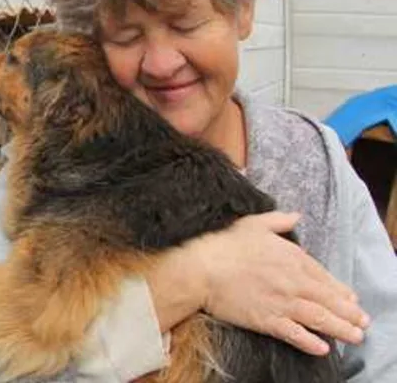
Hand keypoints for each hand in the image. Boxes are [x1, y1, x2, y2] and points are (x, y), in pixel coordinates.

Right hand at [183, 211, 369, 354]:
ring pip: (320, 318)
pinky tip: (323, 348)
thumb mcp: (253, 223)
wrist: (201, 267)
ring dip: (341, 329)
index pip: (324, 276)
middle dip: (349, 313)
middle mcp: (293, 281)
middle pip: (329, 299)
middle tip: (361, 323)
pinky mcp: (267, 319)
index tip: (350, 299)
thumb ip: (279, 220)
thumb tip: (296, 215)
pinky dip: (310, 342)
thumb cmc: (224, 244)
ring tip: (354, 337)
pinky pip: (295, 334)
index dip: (339, 289)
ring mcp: (282, 302)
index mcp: (293, 258)